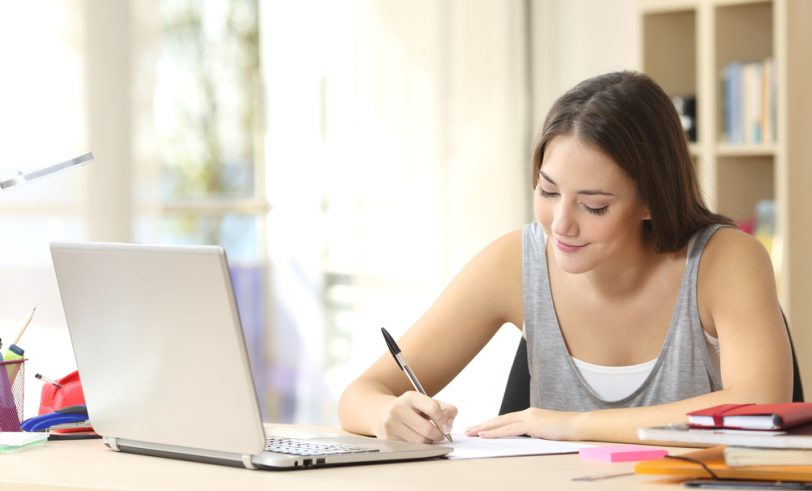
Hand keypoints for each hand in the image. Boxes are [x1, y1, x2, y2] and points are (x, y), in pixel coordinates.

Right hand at [374, 391, 456, 443]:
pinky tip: (416, 438)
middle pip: (427, 429)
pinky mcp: (388, 438)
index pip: (433, 408)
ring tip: (427, 436)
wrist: (380, 412)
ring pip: (420, 441)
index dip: (443, 421)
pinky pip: (412, 447)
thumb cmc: (410, 409)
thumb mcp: (426, 402)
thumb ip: (445, 409)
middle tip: (439, 435)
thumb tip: (449, 425)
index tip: (447, 428)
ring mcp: (391, 424)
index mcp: (410, 397)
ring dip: (429, 442)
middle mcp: (398, 408)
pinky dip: (419, 446)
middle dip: (438, 435)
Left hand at [464, 408, 581, 440]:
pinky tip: (484, 435)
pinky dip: (495, 433)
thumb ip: (533, 434)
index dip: (491, 424)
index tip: (479, 429)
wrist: (579, 426)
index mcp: (529, 415)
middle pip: (499, 419)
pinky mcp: (531, 424)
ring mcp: (528, 417)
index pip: (505, 420)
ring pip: (500, 423)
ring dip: (483, 428)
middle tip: (467, 430)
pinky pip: (509, 429)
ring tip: (470, 433)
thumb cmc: (566, 432)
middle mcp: (526, 413)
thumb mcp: (545, 433)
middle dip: (482, 425)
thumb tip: (524, 441)